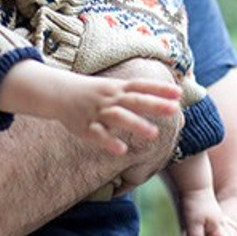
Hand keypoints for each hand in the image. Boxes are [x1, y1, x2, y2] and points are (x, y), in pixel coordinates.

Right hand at [0, 66, 182, 158]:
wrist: (57, 92)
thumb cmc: (93, 92)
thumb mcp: (114, 87)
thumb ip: (137, 93)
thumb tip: (168, 99)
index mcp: (118, 87)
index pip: (141, 85)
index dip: (160, 88)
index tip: (179, 93)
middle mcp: (110, 98)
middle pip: (134, 100)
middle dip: (154, 104)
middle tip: (173, 110)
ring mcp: (97, 112)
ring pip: (118, 117)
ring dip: (136, 124)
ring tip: (154, 134)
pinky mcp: (85, 127)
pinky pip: (98, 135)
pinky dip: (109, 142)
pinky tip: (121, 150)